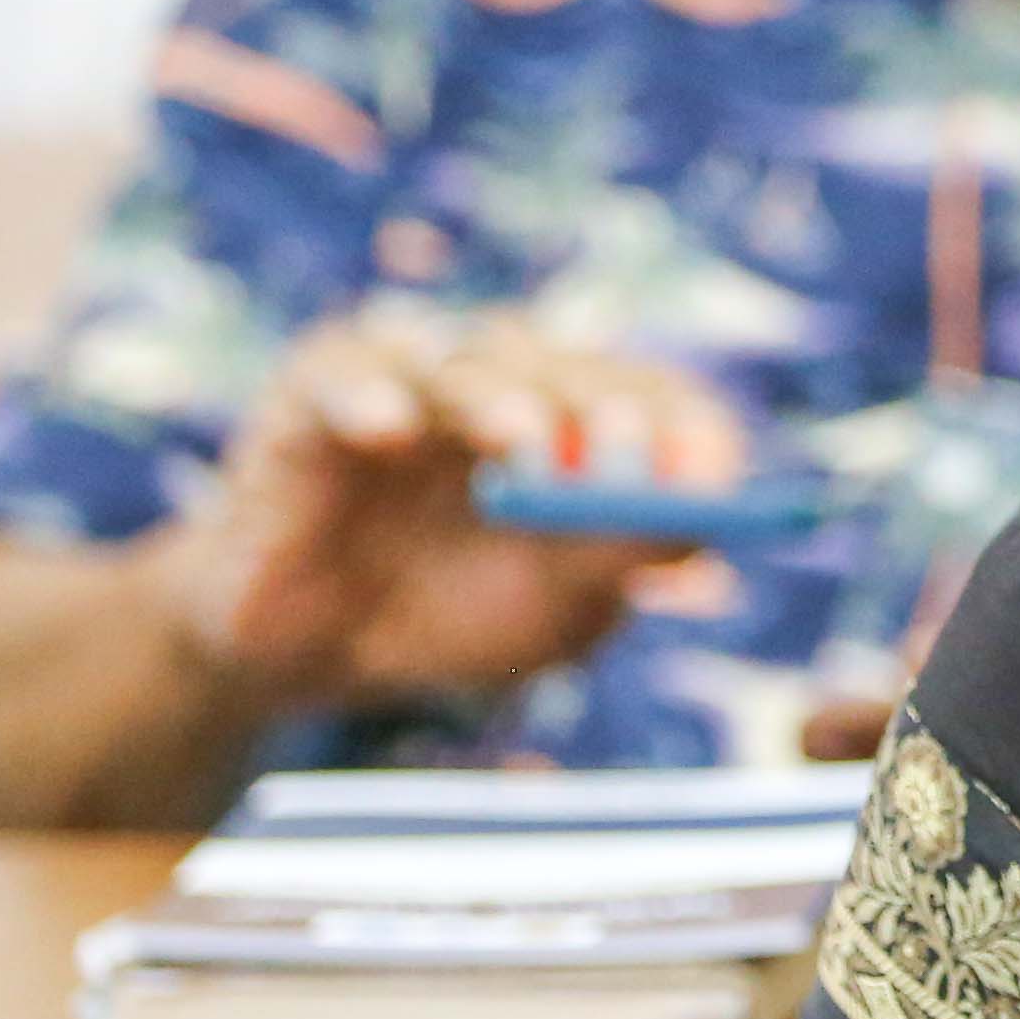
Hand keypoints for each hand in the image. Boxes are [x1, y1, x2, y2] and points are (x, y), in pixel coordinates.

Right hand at [150, 306, 747, 715]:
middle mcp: (509, 384)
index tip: (710, 480)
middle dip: (605, 411)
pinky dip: (371, 393)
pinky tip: (391, 430)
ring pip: (468, 360)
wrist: (309, 657)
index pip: (659, 400)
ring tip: (519, 446)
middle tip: (622, 458)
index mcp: (583, 430)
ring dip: (500, 399)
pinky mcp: (315, 388)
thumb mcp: (552, 611)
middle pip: (573, 368)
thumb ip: (616, 561)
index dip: (687, 432)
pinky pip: (345, 372)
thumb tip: (700, 523)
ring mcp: (412, 378)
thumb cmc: (447, 621)